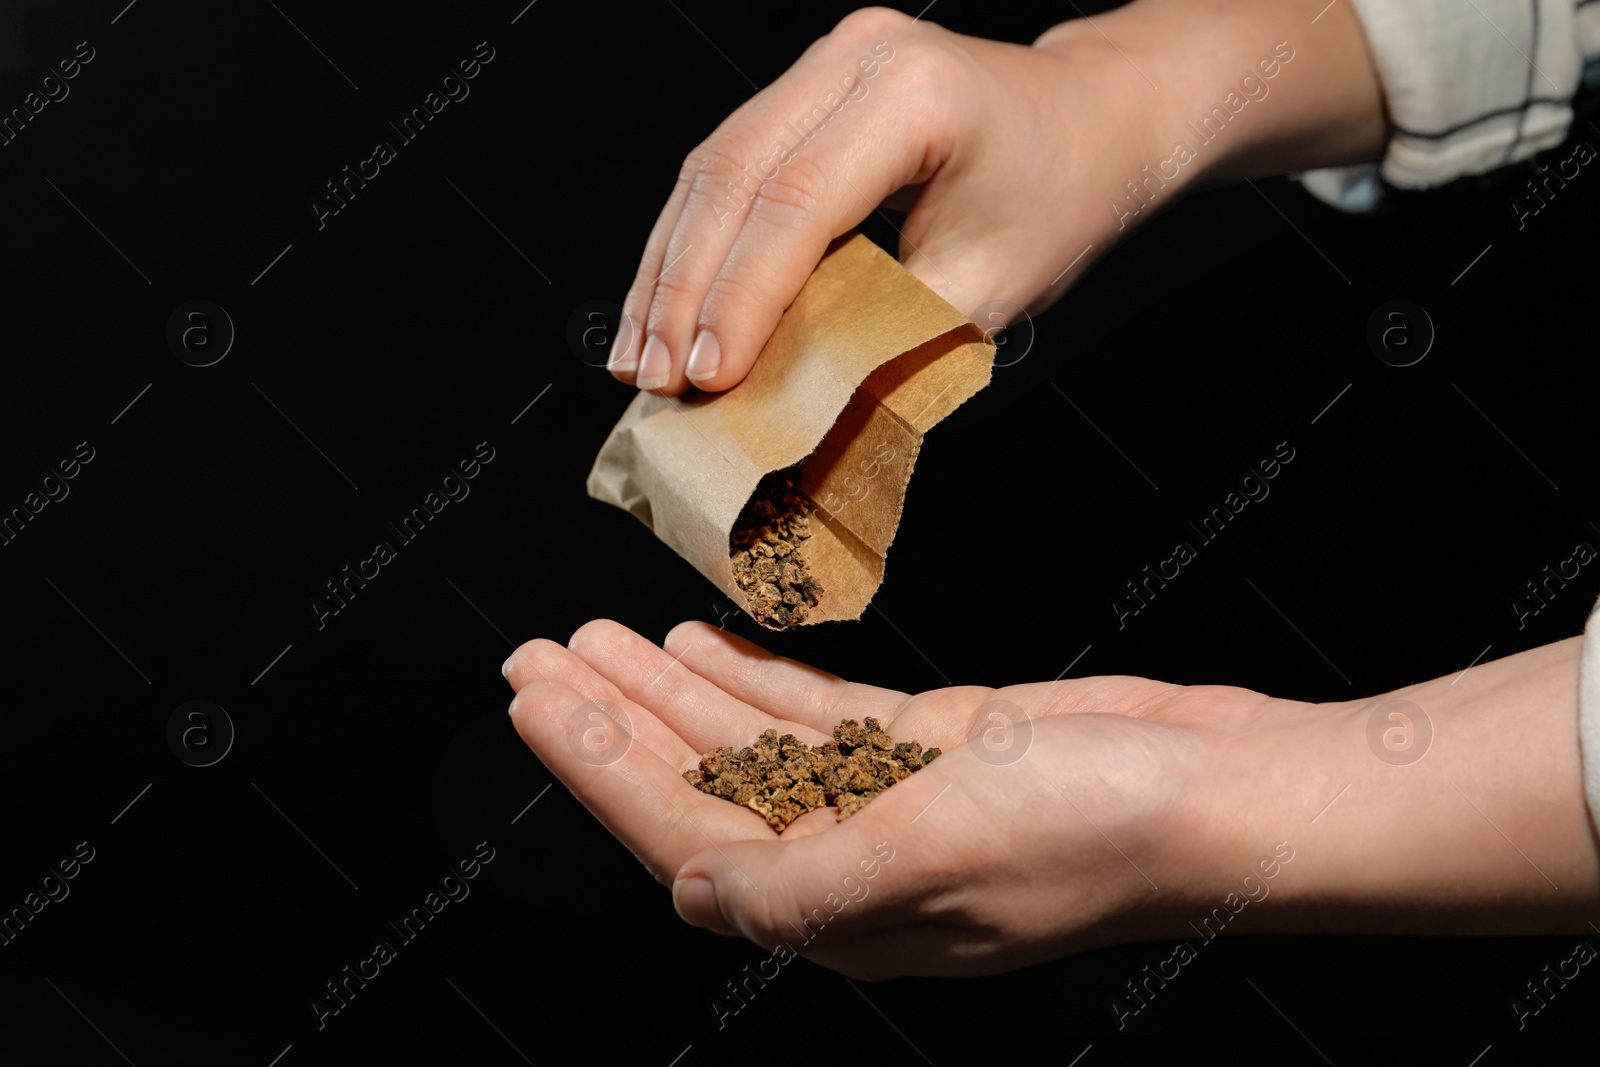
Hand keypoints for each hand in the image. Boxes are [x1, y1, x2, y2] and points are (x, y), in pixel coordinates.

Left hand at [503, 619, 1295, 977]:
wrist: (1220, 790)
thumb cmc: (1096, 829)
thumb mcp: (932, 855)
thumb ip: (800, 886)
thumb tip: (692, 890)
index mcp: (837, 910)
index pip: (681, 835)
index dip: (598, 770)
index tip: (538, 700)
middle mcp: (850, 862)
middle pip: (695, 786)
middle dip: (612, 721)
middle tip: (539, 657)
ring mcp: (890, 802)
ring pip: (747, 742)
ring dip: (670, 690)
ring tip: (600, 634)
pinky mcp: (933, 749)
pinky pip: (815, 713)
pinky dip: (754, 679)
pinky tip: (702, 644)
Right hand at [606, 1, 1385, 396]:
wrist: (1097, 120)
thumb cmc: (1062, 198)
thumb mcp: (985, 290)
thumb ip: (883, 339)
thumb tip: (782, 402)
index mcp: (915, 95)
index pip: (796, 202)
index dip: (740, 299)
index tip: (708, 379)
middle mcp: (859, 56)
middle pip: (731, 176)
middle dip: (682, 291)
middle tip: (655, 380)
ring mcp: (829, 59)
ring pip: (711, 167)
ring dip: (668, 269)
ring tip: (638, 355)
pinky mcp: (810, 83)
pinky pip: (728, 162)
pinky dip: (692, 240)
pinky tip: (662, 302)